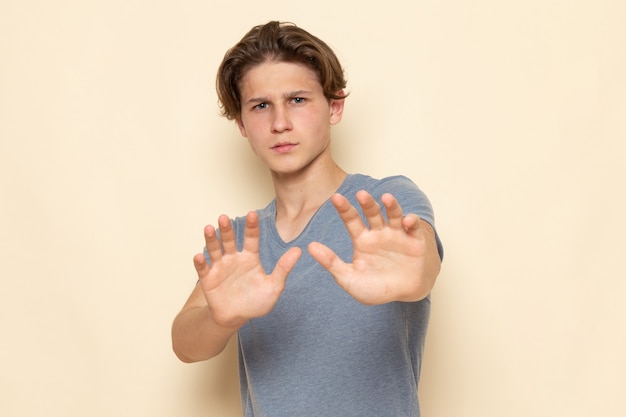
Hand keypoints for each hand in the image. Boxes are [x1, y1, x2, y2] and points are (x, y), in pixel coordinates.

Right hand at [194, 211, 301, 327]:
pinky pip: (203, 269)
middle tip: (224, 217)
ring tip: (209, 229)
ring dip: (211, 239)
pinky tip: (200, 256)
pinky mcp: (208, 279)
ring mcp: (220, 267)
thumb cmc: (256, 302)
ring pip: (214, 249)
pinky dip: (200, 262)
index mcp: (250, 258)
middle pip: (229, 240)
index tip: (252, 214)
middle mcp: (234, 258)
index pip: (251, 238)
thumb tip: (298, 251)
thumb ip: (283, 268)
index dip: (251, 226)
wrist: (237, 318)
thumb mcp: (273, 286)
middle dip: (227, 228)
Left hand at [308, 191, 439, 304]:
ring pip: (393, 215)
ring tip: (386, 198)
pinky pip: (413, 227)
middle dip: (367, 203)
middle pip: (372, 213)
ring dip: (391, 205)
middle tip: (361, 194)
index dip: (344, 209)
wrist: (403, 295)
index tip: (335, 197)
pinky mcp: (415, 241)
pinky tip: (406, 221)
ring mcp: (397, 235)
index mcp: (362, 240)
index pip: (351, 220)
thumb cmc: (375, 287)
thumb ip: (330, 263)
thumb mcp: (349, 278)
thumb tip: (309, 247)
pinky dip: (411, 221)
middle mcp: (379, 233)